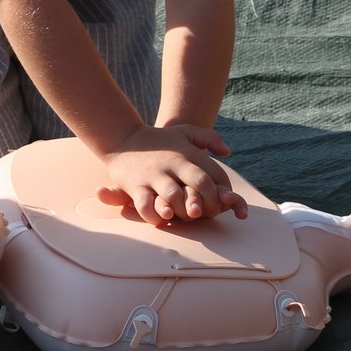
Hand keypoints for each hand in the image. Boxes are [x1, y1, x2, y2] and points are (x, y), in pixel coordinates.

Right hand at [94, 124, 247, 225]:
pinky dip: (154, 215)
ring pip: (174, 196)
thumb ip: (209, 138)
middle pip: (200, 183)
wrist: (122, 138)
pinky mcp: (136, 185)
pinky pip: (146, 205)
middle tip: (209, 212)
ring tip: (187, 216)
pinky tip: (162, 219)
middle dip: (210, 202)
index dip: (224, 191)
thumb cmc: (159, 139)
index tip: (223, 201)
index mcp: (188, 153)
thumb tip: (228, 152)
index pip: (215, 173)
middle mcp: (173, 163)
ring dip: (184, 210)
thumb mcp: (185, 131)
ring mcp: (154, 175)